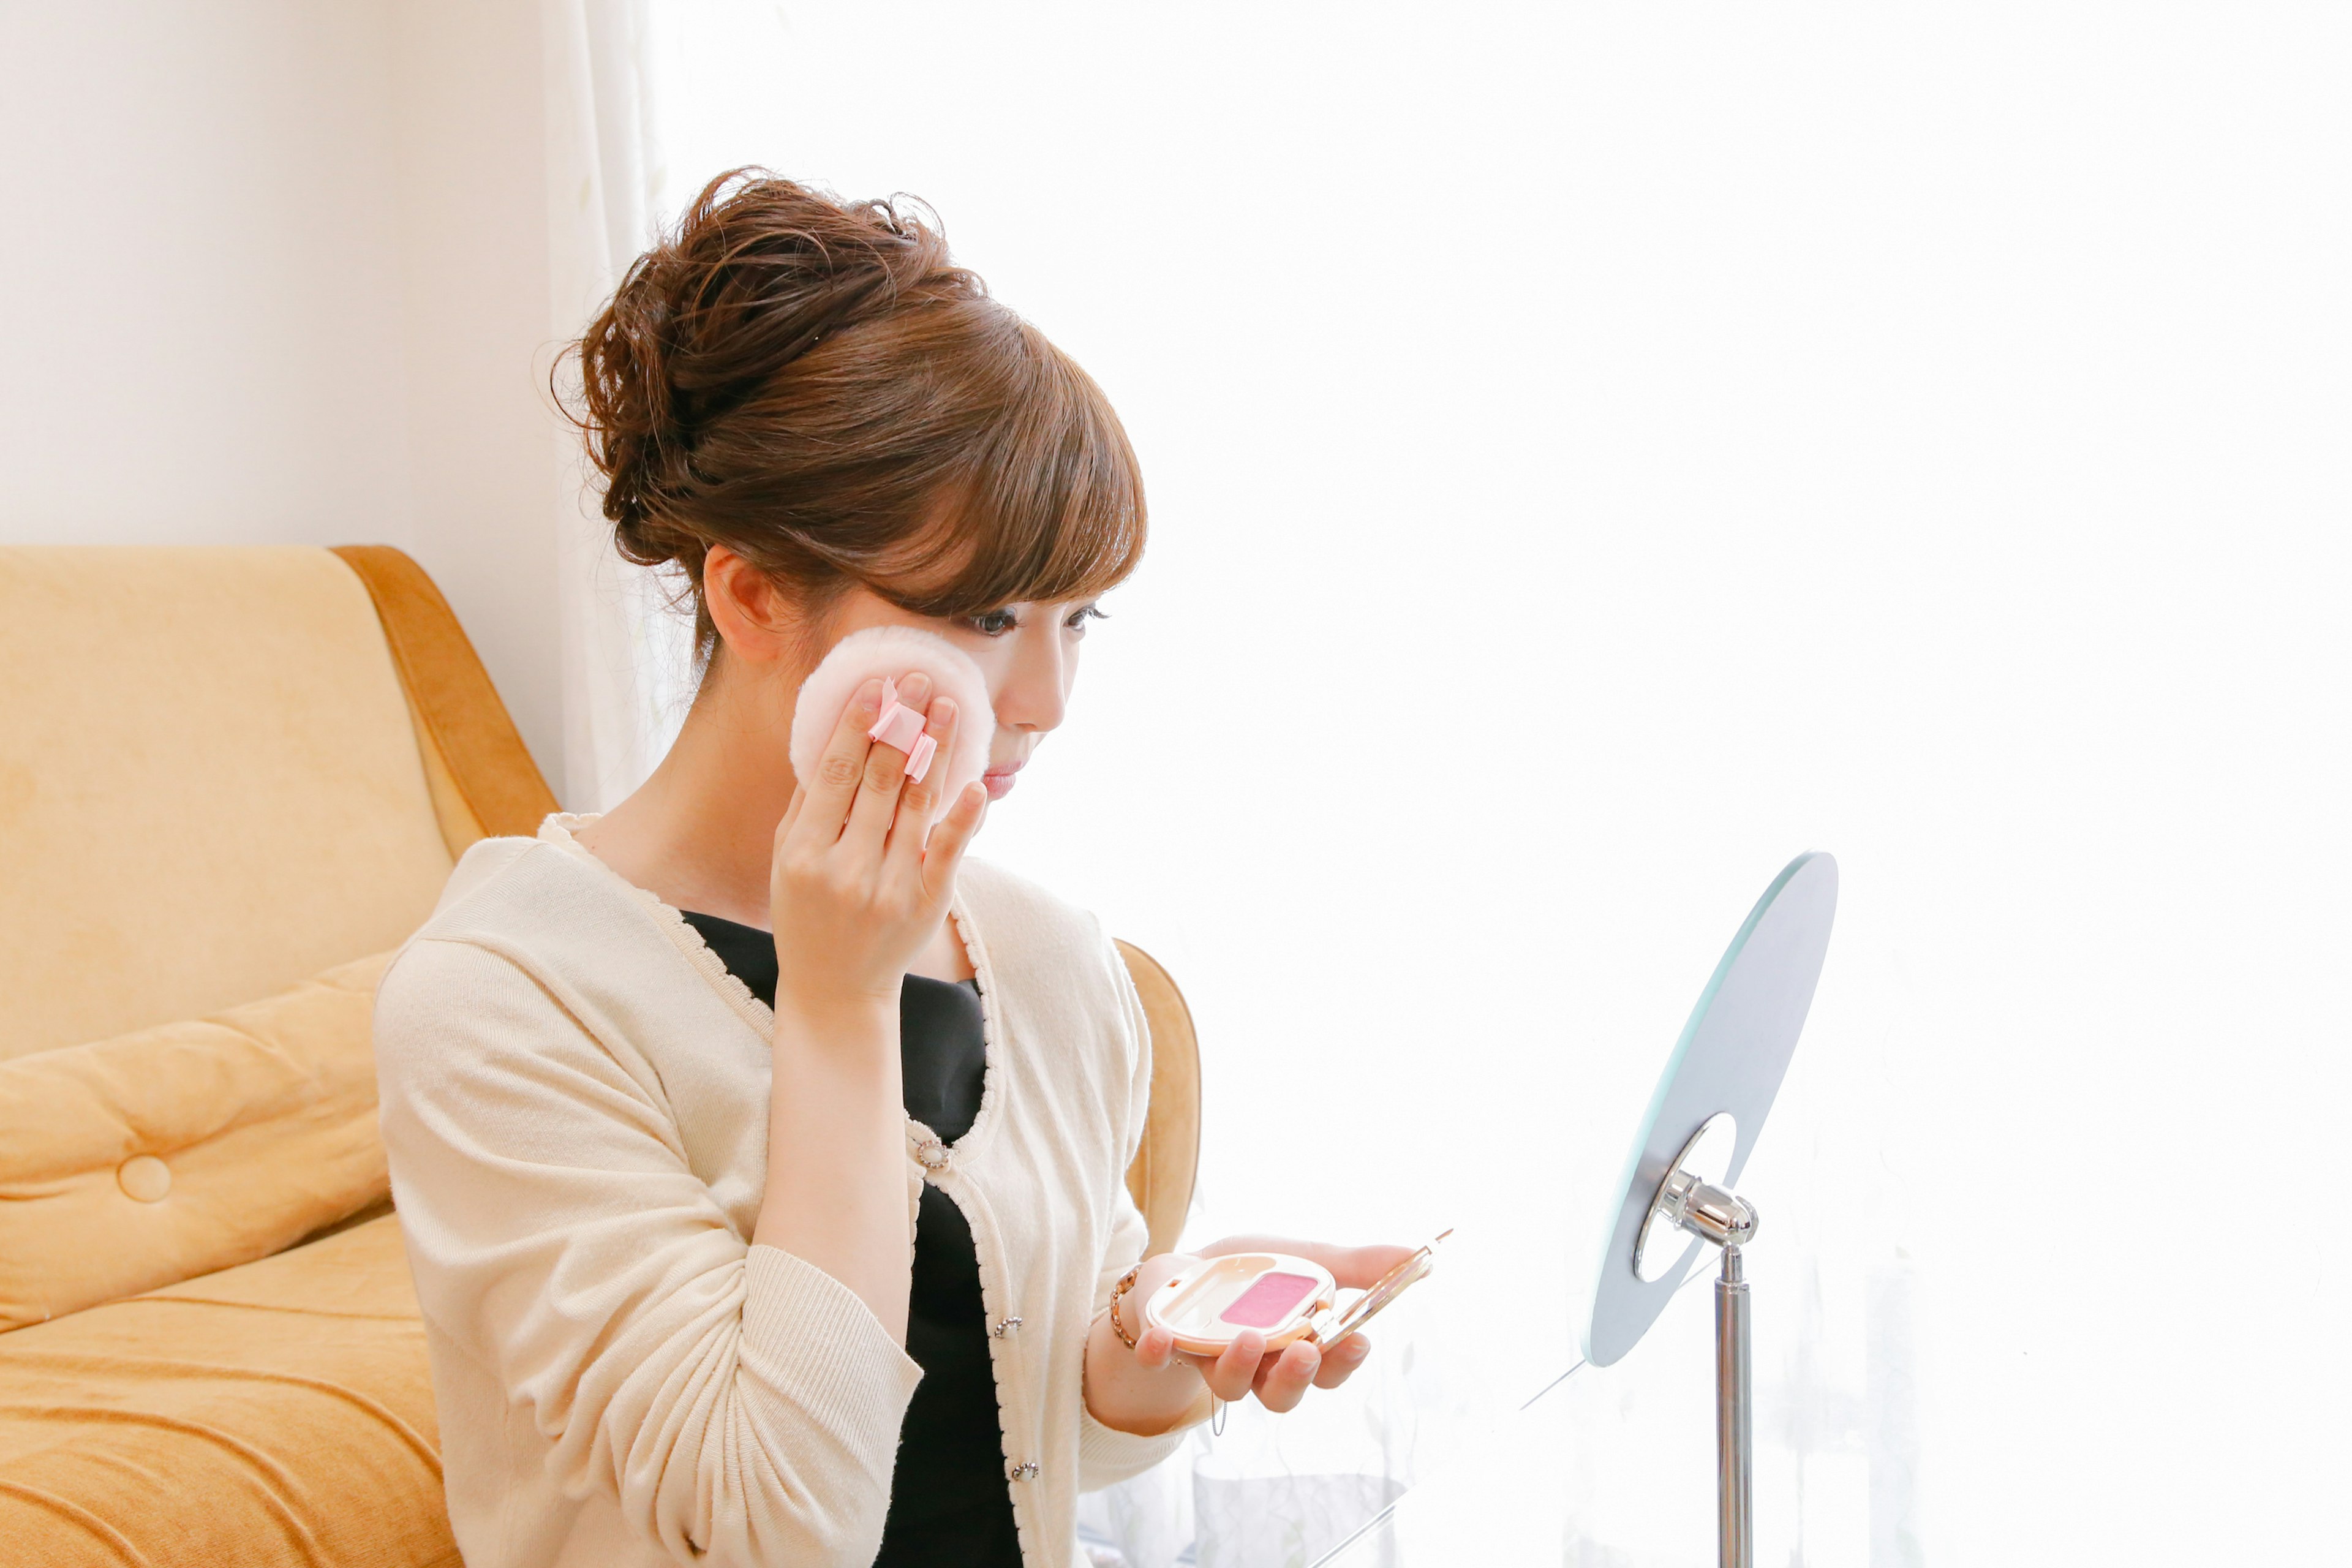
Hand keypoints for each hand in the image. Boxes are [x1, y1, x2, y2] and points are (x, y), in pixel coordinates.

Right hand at [769, 672, 986, 1022]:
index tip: (877, 686)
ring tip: (948, 707)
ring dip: (934, 750)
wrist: (835, 989)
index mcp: (803, 853)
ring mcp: (889, 887)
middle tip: (921, 679)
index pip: (836, 773)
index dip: (858, 724)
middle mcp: (846, 868)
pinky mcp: (926, 904)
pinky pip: (949, 852)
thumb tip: (832, 737)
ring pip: (917, 804)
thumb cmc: (807, 914)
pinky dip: (964, 817)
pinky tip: (974, 783)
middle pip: (880, 780)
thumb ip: (807, 805)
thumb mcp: (786, 861)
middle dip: (902, 724)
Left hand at [1084, 1235, 1421, 1432]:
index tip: (1359, 1339)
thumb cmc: (1257, 1271)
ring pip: (1229, 1385)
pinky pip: (1161, 1360)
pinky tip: (1158, 1340)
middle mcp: (1258, 1367)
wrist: (1188, 1267)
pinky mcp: (1168, 1345)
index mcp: (1296, 1349)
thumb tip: (1418, 1257)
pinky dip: (1158, 1353)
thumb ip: (1358, 1265)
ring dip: (1240, 1366)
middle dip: (1296, 1379)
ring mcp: (1211, 1358)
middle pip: (1282, 1395)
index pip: (1328, 1372)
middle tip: (1306, 1351)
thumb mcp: (1309, 1258)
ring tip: (1250, 1337)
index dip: (1344, 1363)